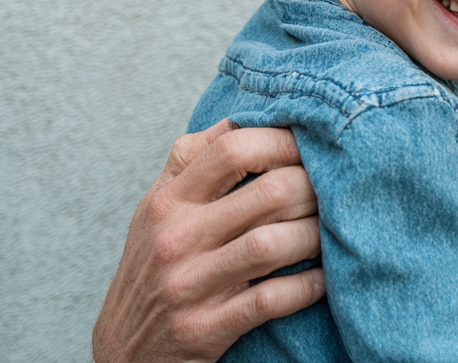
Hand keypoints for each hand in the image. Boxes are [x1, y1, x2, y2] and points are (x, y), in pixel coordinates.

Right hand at [92, 121, 324, 362]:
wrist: (122, 354)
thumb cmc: (155, 266)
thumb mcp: (158, 210)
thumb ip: (192, 161)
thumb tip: (240, 117)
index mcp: (168, 201)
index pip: (233, 148)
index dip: (284, 141)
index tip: (311, 146)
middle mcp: (175, 238)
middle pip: (269, 192)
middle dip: (315, 189)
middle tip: (335, 192)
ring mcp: (188, 285)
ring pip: (274, 243)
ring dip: (317, 235)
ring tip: (331, 232)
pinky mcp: (204, 328)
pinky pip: (272, 299)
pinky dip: (308, 285)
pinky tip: (324, 277)